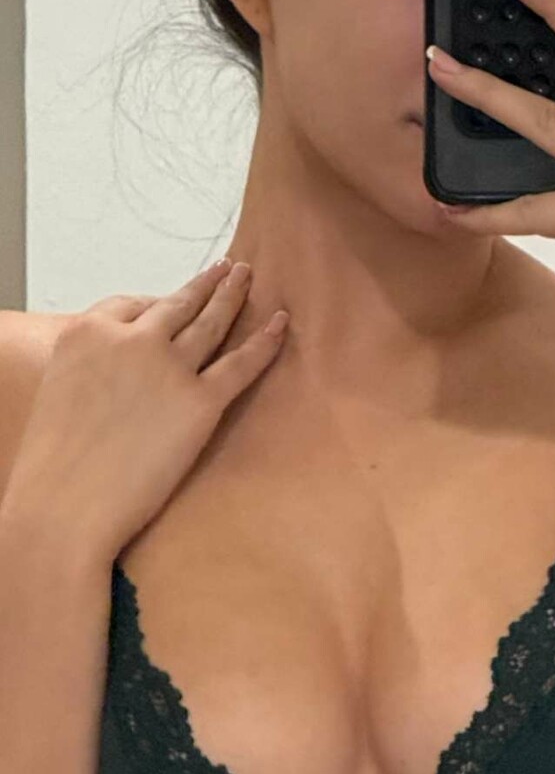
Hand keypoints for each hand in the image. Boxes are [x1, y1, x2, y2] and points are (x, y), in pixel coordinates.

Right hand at [2, 264, 290, 562]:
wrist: (65, 505)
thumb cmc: (55, 463)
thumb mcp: (60, 392)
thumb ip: (93, 369)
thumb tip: (119, 372)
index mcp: (88, 332)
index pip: (132, 305)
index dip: (158, 302)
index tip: (173, 299)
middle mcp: (131, 340)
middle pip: (178, 304)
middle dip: (206, 284)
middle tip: (228, 268)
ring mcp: (169, 368)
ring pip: (212, 322)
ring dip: (234, 295)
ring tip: (248, 276)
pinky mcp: (200, 402)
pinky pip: (241, 364)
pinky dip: (265, 341)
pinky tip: (281, 322)